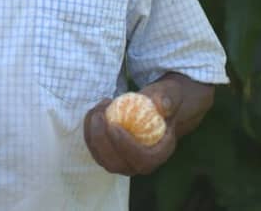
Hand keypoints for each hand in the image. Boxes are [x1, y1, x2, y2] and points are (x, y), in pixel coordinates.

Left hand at [82, 73, 214, 175]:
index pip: (142, 160)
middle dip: (101, 140)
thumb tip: (162, 105)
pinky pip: (94, 148)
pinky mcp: (109, 155)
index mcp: (159, 154)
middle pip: (116, 163)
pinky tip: (96, 110)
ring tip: (99, 108)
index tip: (114, 126)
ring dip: (93, 133)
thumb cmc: (162, 103)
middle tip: (99, 114)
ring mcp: (122, 162)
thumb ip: (168, 99)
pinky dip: (90, 130)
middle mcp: (139, 165)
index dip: (126, 147)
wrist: (154, 110)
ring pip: (101, 157)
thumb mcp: (170, 95)